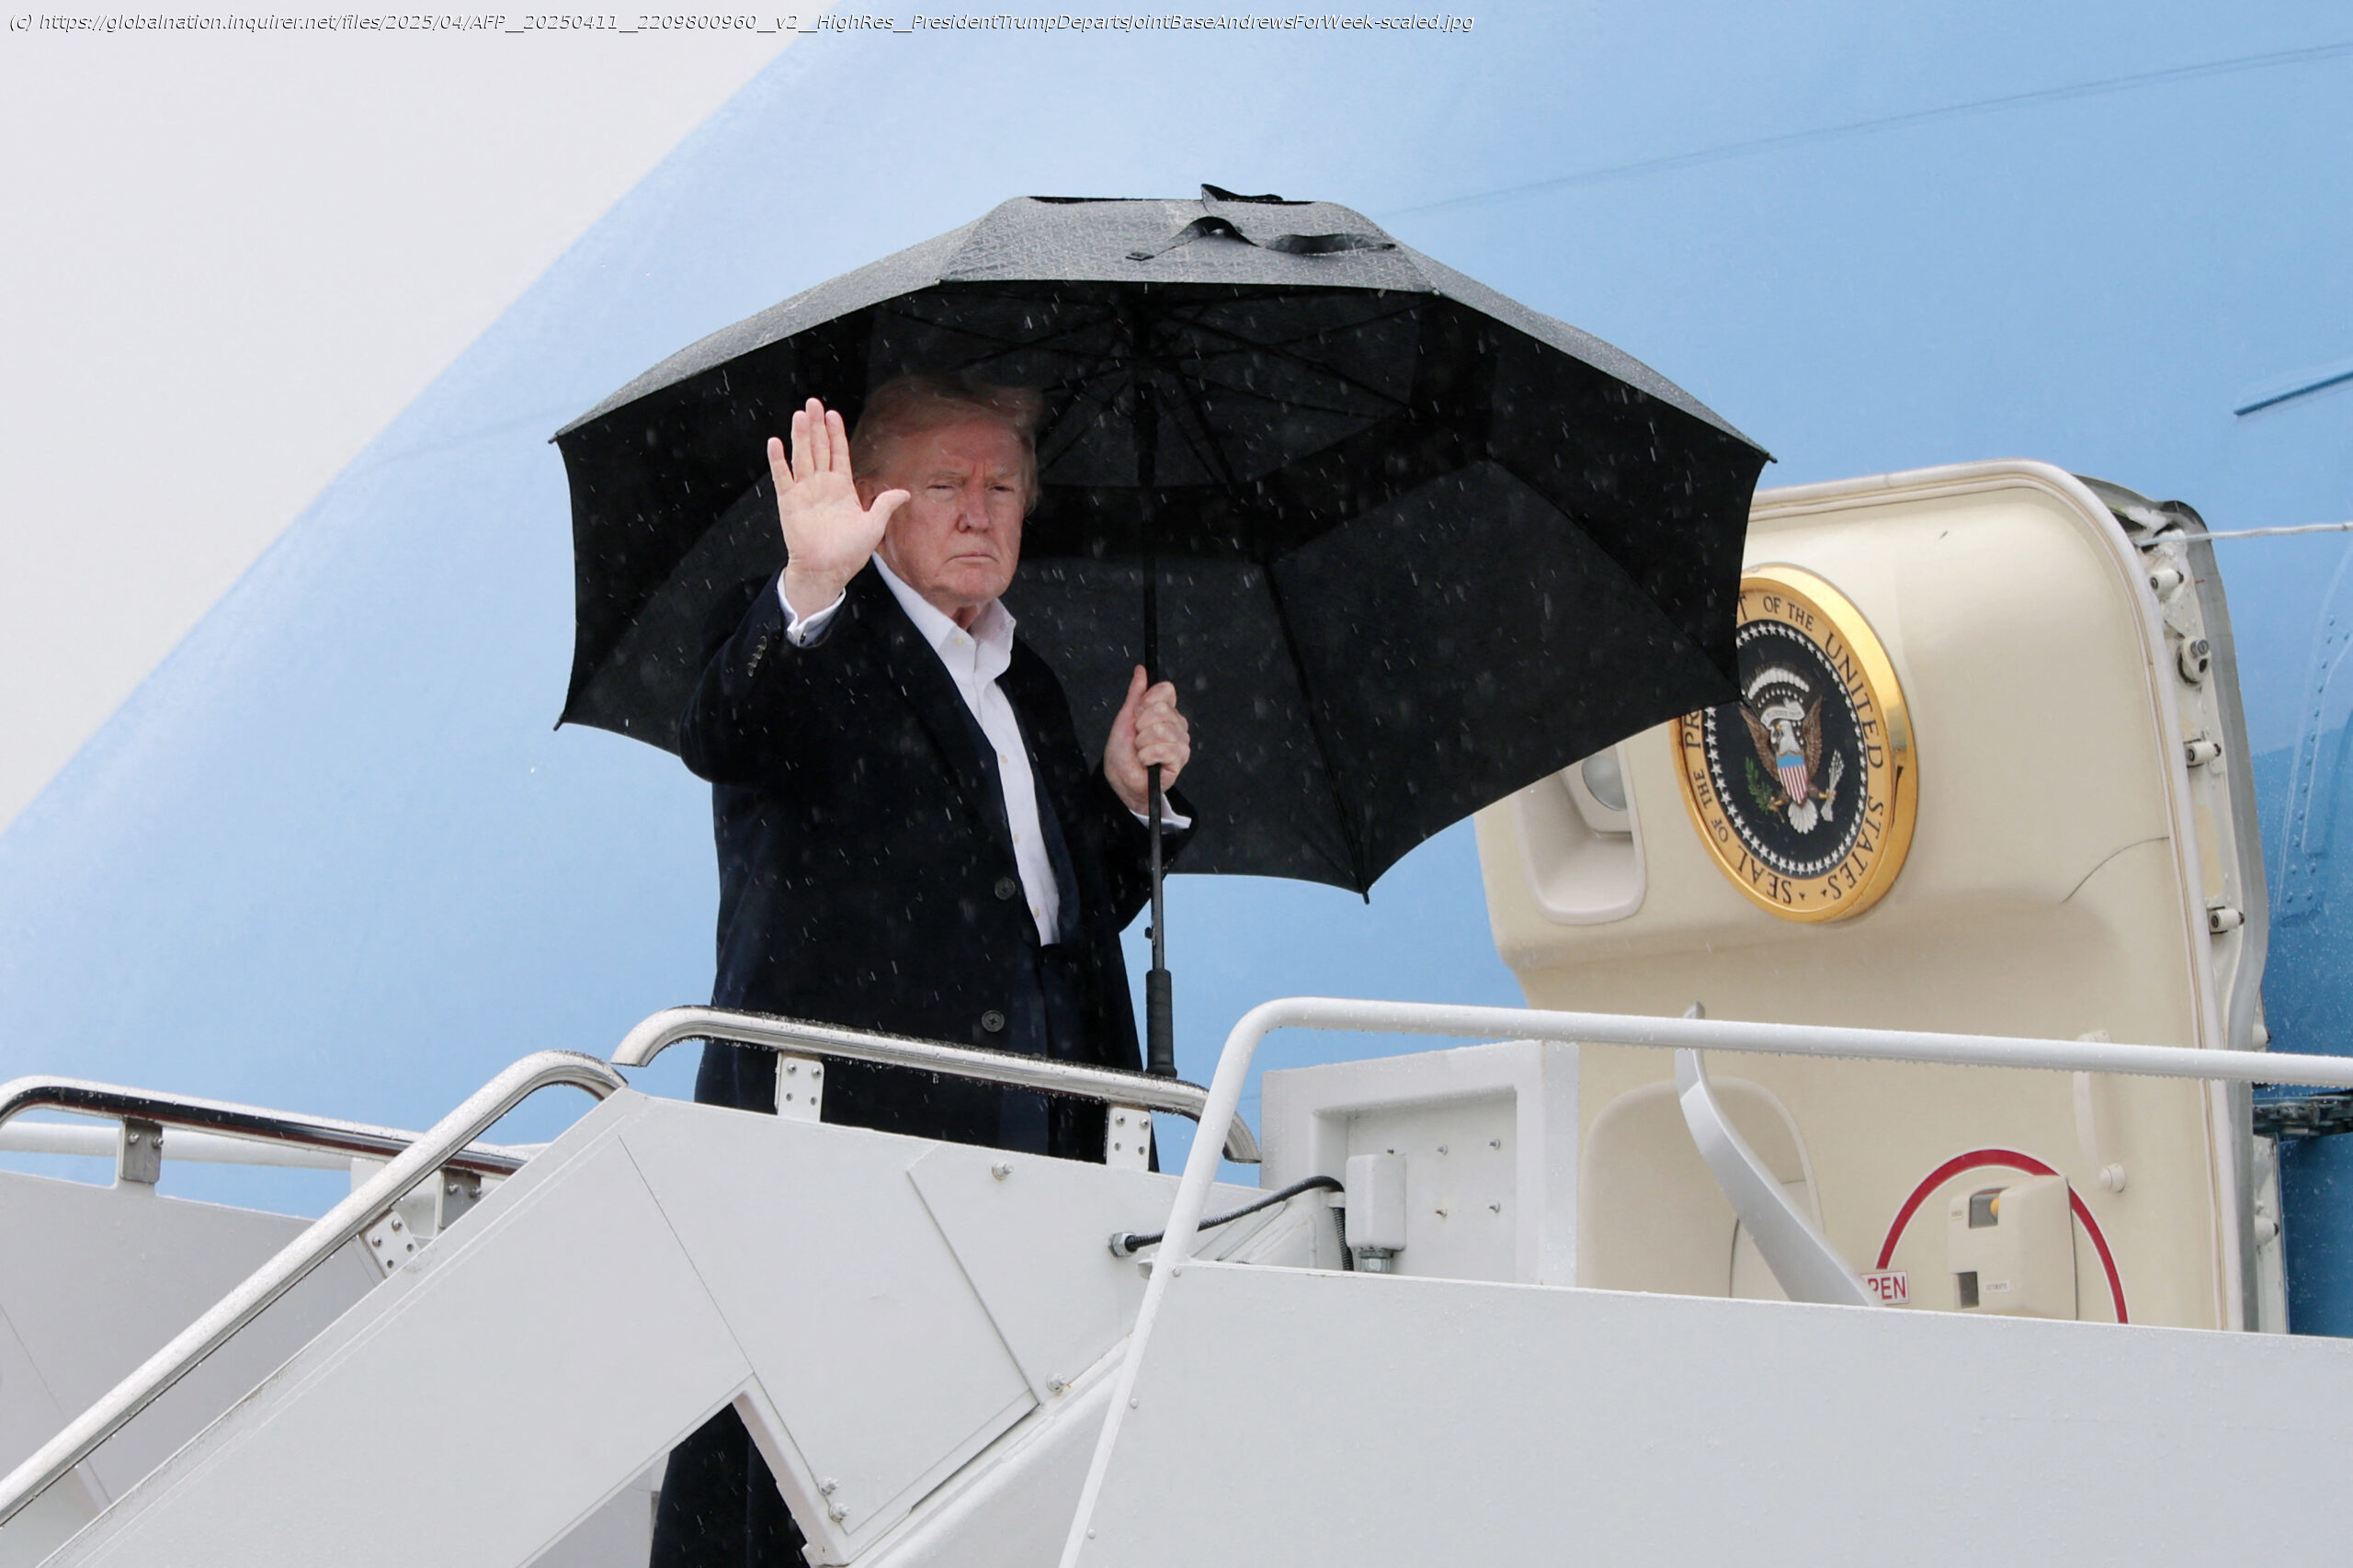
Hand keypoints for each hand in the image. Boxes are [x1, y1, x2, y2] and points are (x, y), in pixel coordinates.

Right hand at [770, 398, 908, 618]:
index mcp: (842, 488)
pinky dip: (778, 460)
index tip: (833, 414)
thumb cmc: (850, 552)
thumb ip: (885, 505)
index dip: (835, 434)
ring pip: (802, 457)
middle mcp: (822, 485)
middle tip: (813, 403)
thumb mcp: (874, 526)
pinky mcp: (789, 502)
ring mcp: (804, 492)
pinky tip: (776, 442)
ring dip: (800, 436)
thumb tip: (905, 493)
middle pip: (818, 448)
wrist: (827, 570)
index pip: (838, 453)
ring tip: (800, 415)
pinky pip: (783, 477)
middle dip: (816, 425)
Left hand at [1105, 665, 1190, 814]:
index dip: (1146, 702)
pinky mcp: (1180, 758)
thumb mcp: (1125, 718)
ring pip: (1162, 730)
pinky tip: (1147, 762)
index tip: (1136, 716)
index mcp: (1165, 711)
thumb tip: (1141, 669)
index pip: (1166, 690)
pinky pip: (1165, 749)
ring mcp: (1181, 740)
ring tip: (1141, 752)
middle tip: (1137, 738)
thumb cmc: (1123, 752)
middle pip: (1162, 709)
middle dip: (1140, 726)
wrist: (1121, 779)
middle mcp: (1177, 723)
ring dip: (1143, 744)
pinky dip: (1148, 756)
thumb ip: (1136, 693)